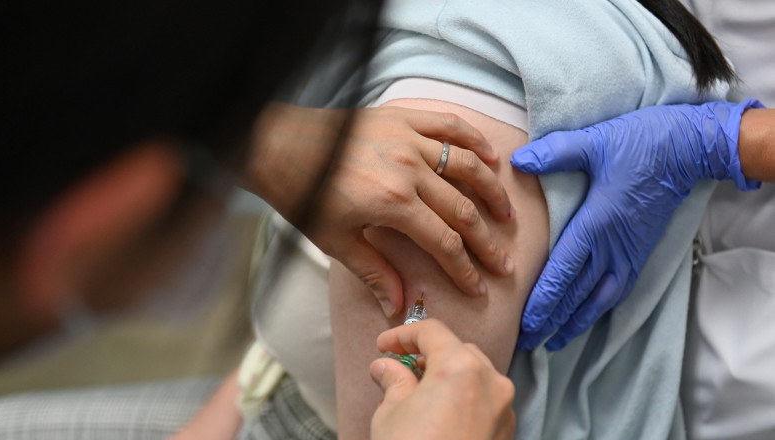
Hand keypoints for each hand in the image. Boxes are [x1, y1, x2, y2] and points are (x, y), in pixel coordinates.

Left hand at [249, 103, 513, 316]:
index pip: (444, 243)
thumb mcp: (336, 240)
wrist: (276, 145)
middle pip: (463, 210)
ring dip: (492, 192)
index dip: (465, 269)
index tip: (479, 287)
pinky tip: (491, 156)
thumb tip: (398, 307)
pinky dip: (473, 140)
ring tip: (506, 215)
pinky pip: (448, 125)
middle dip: (487, 242)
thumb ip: (374, 272)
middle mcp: (409, 169)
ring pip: (467, 166)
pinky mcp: (401, 118)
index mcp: (393, 203)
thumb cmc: (303, 194)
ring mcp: (408, 139)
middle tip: (504, 264)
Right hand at [369, 319, 515, 439]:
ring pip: (476, 374)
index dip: (402, 335)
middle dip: (428, 354)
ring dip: (448, 374)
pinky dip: (464, 397)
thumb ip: (393, 381)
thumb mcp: (390, 414)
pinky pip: (486, 400)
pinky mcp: (506, 433)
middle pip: (458, 350)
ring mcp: (503, 409)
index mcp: (460, 368)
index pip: (432, 332)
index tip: (384, 347)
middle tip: (399, 366)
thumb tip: (386, 367)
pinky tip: (440, 412)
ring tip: (418, 390)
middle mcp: (490, 382)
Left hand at [511, 99, 762, 349]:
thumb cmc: (640, 143)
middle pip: (576, 294)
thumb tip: (518, 161)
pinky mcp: (640, 250)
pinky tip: (587, 317)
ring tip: (554, 342)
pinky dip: (599, 308)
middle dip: (550, 320)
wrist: (688, 148)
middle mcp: (612, 245)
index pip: (563, 271)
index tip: (525, 322)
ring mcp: (629, 251)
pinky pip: (617, 289)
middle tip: (528, 341)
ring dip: (574, 322)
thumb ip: (556, 153)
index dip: (543, 301)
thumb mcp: (595, 142)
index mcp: (597, 223)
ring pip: (598, 298)